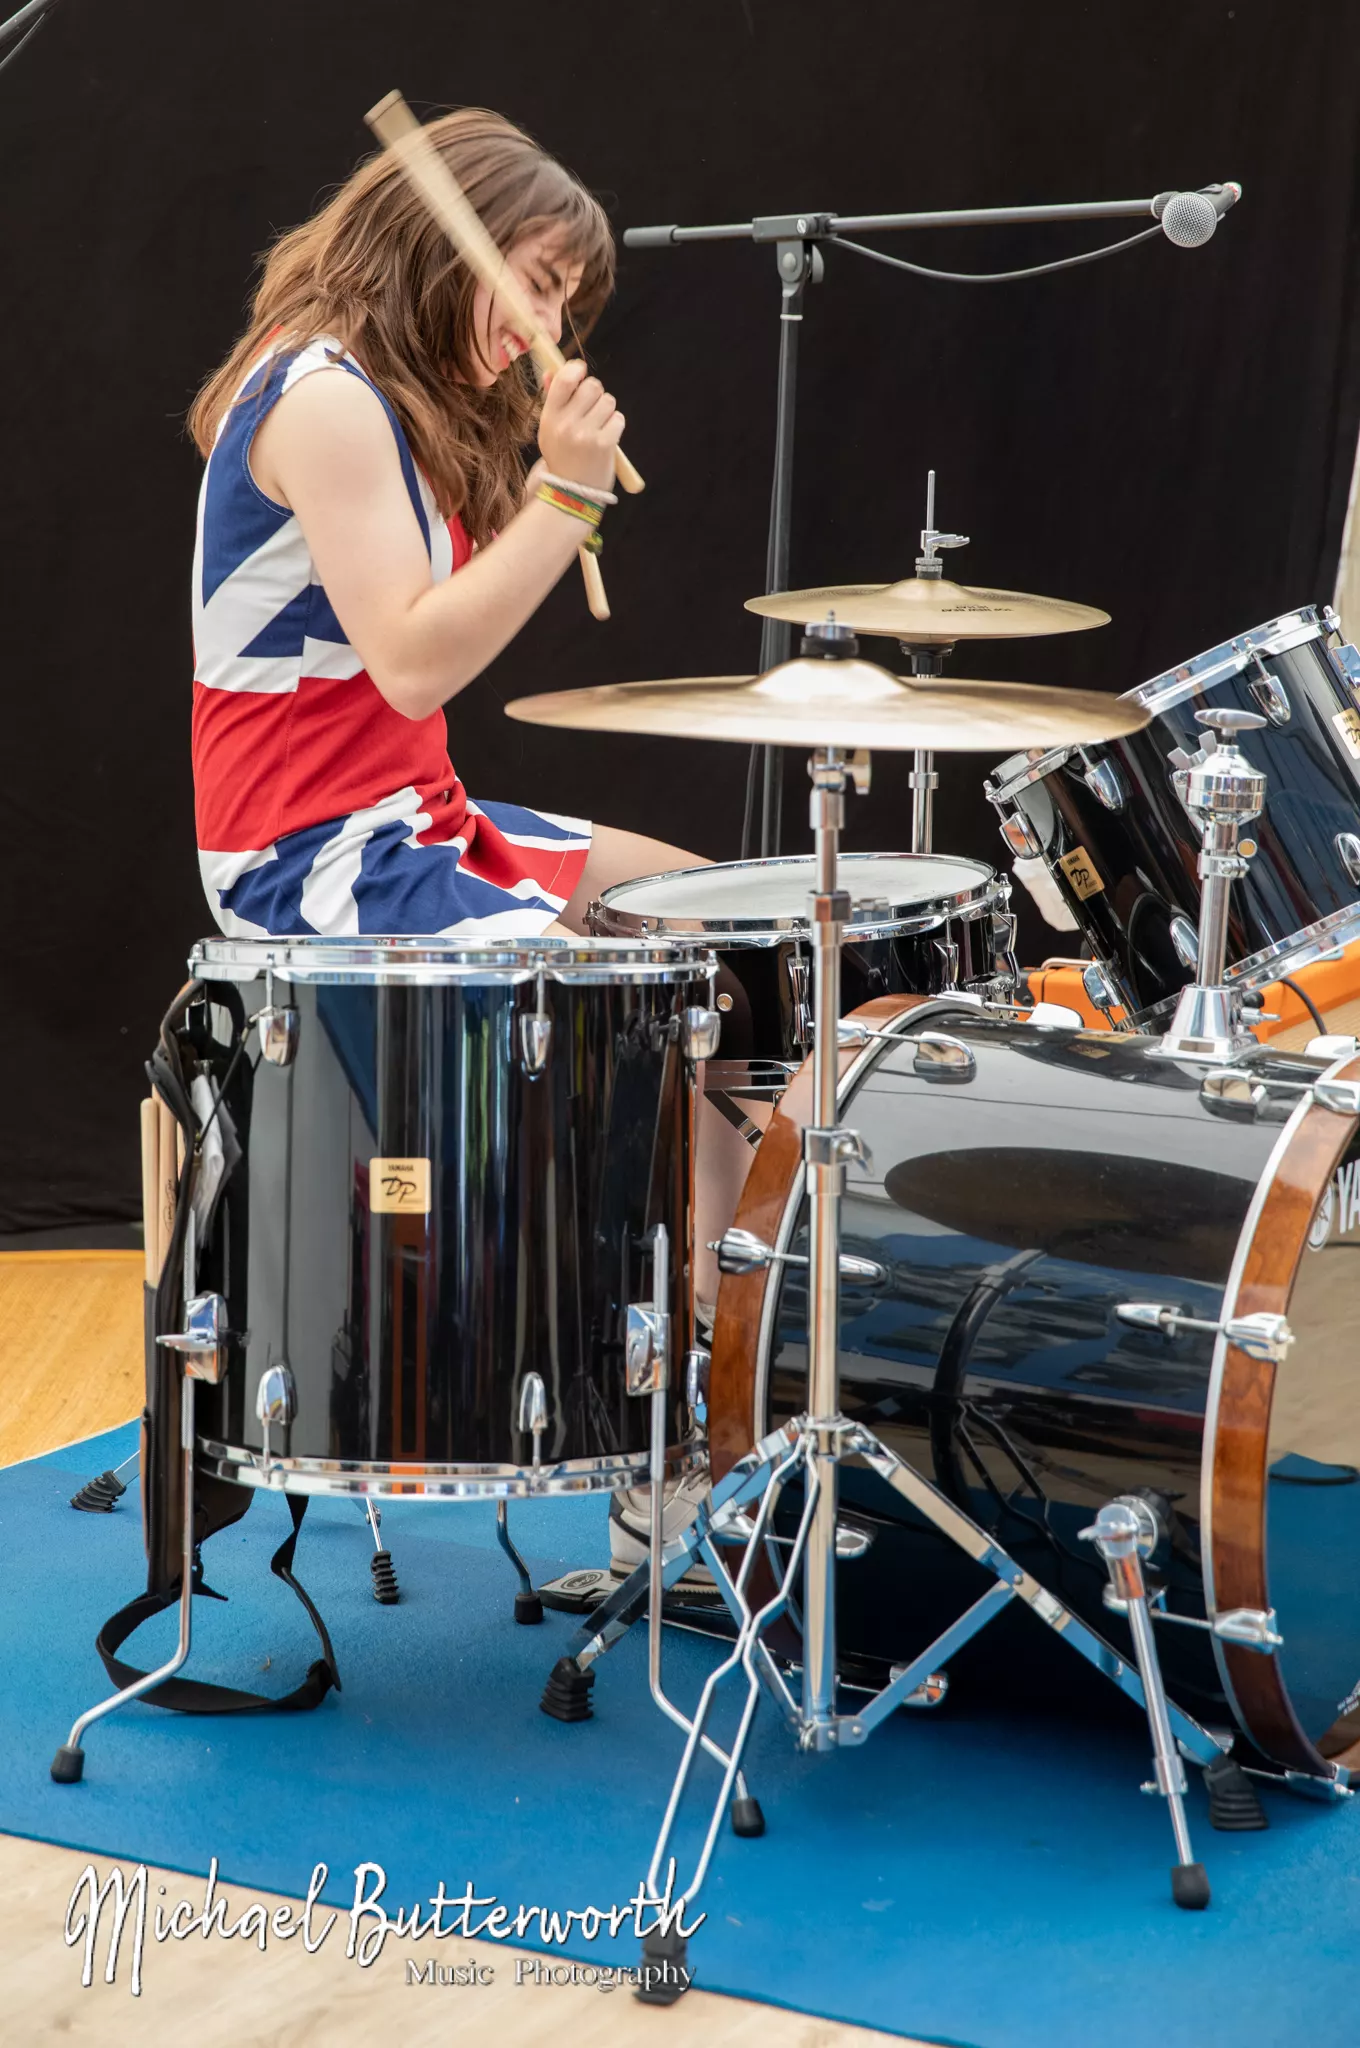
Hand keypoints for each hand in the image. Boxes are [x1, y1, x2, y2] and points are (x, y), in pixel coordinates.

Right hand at [537, 359, 623, 490]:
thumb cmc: (561, 457)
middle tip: (592, 408)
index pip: (565, 379)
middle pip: (593, 386)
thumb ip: (551, 399)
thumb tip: (551, 371)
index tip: (581, 372)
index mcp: (550, 417)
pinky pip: (618, 418)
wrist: (571, 493)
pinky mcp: (604, 444)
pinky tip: (607, 437)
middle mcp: (567, 424)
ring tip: (599, 426)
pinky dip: (616, 425)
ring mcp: (586, 434)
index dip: (577, 369)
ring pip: (608, 401)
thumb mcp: (549, 429)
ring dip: (607, 410)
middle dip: (596, 393)